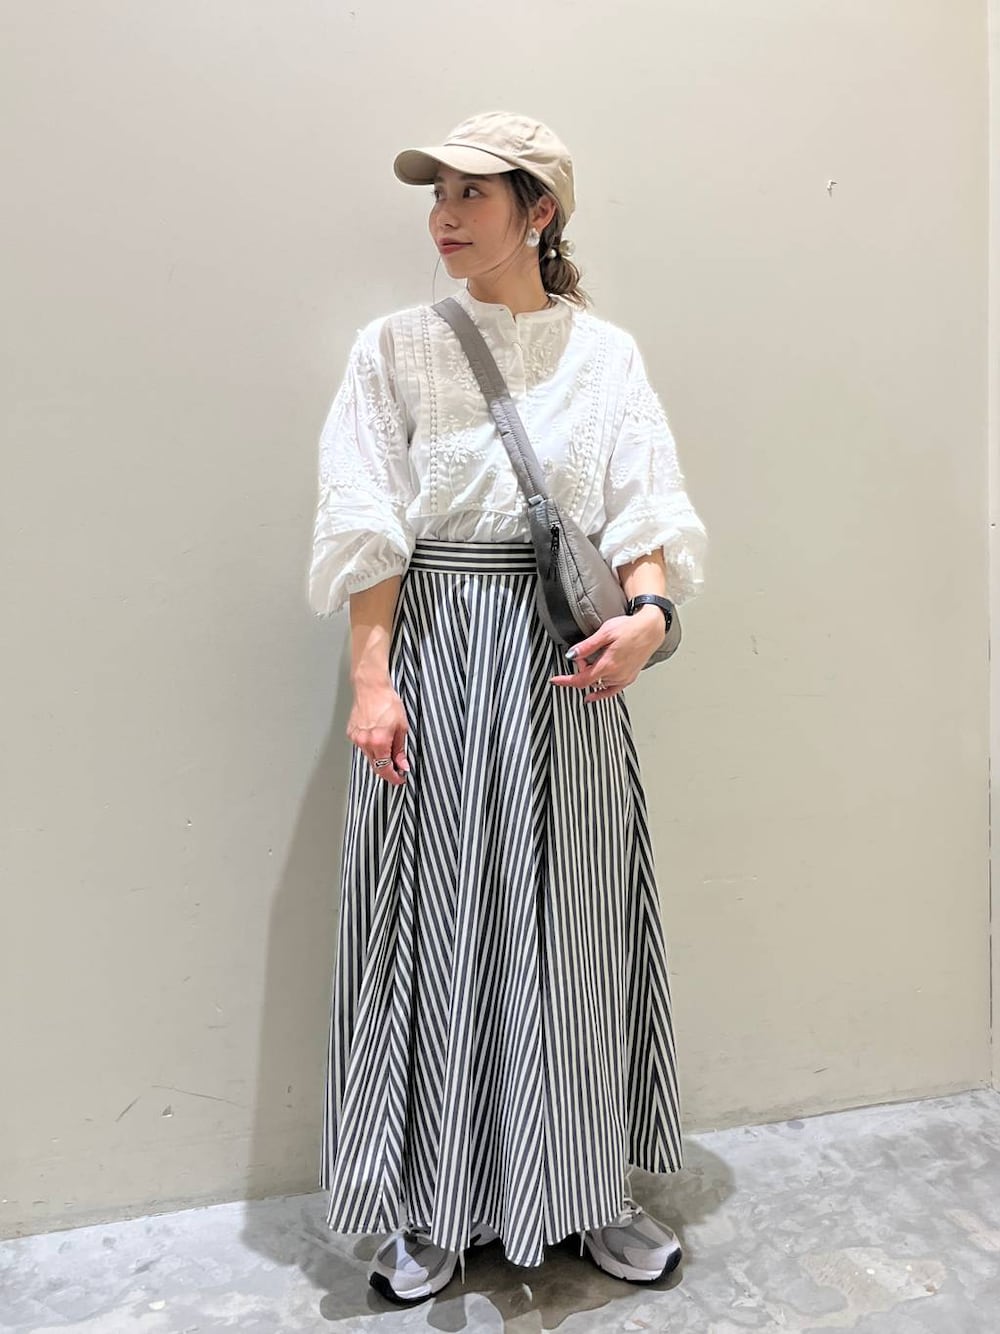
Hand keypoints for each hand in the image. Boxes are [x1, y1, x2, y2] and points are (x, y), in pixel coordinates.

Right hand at [347, 675, 409, 784]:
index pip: (385, 770)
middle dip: (387, 768)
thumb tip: (402, 763)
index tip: (399, 779)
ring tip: (388, 743)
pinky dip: (370, 745)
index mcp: (379, 742)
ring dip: (379, 755)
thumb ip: (400, 749)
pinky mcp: (351, 732)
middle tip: (397, 765)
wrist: (371, 687)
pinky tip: (376, 735)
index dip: (393, 777)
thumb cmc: (387, 702)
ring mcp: (356, 738)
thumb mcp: (401, 727)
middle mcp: (365, 742)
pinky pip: (362, 745)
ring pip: (369, 755)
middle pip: (376, 765)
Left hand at [548, 607, 664, 701]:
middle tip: (582, 654)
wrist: (651, 629)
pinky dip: (600, 693)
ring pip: (599, 683)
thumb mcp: (605, 633)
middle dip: (581, 669)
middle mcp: (616, 674)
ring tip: (594, 658)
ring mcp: (623, 678)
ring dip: (591, 675)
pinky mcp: (629, 678)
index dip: (566, 681)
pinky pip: (611, 691)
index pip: (581, 680)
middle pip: (589, 680)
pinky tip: (593, 695)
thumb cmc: (630, 628)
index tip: (555, 681)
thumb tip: (571, 655)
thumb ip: (587, 646)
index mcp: (608, 664)